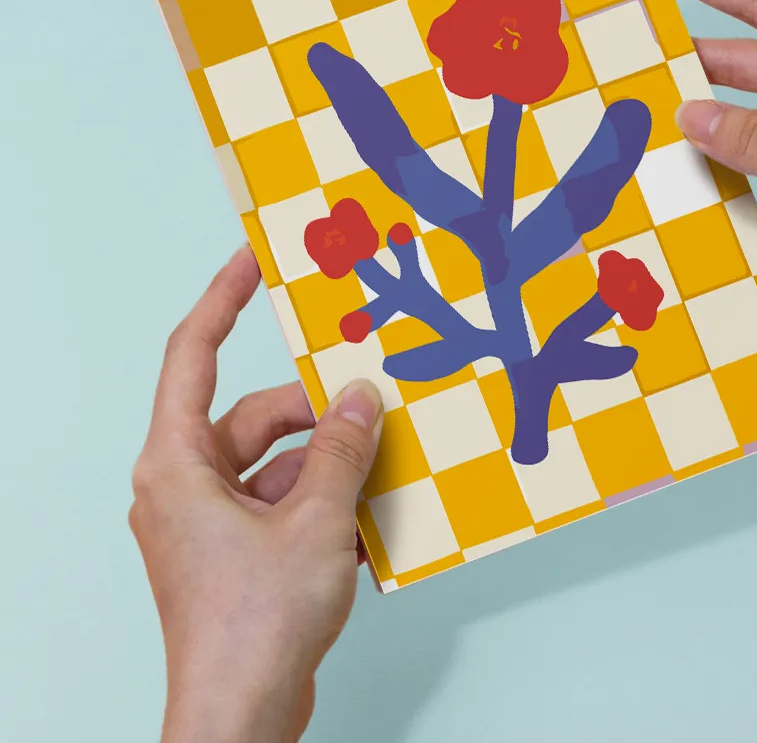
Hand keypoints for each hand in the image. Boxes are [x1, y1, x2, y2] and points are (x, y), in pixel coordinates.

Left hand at [129, 246, 383, 742]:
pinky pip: (279, 499)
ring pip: (273, 460)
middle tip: (370, 401)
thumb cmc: (254, 624)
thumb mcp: (315, 519)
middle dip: (313, 410)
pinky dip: (320, 497)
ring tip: (379, 463)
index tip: (249, 258)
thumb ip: (340, 449)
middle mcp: (183, 484)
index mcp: (178, 463)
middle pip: (252, 415)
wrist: (240, 717)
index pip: (193, 354)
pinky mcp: (231, 550)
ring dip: (326, 460)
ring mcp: (207, 521)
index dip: (221, 298)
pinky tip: (365, 512)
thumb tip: (359, 396)